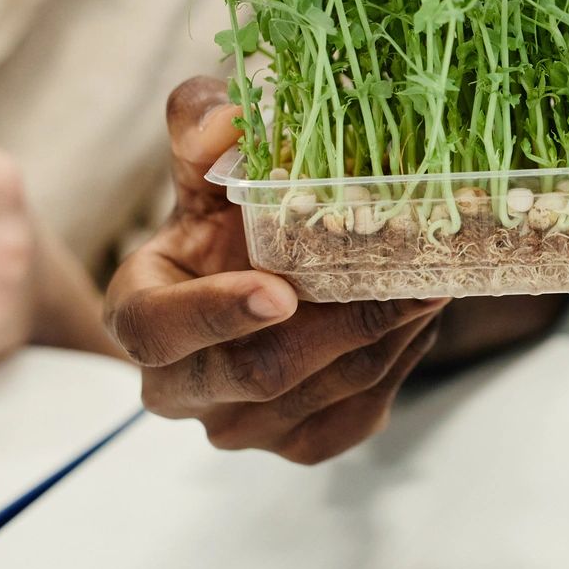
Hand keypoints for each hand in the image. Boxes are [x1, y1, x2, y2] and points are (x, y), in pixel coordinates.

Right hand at [103, 77, 449, 464]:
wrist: (254, 279)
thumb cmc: (221, 220)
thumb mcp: (203, 163)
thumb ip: (198, 126)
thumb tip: (228, 123)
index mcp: (138, 317)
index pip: (159, 332)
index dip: (217, 315)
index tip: (279, 290)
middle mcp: (180, 391)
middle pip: (261, 373)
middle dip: (342, 322)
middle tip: (407, 274)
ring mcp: (239, 428)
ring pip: (326, 390)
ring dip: (386, 335)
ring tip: (431, 279)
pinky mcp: (299, 445)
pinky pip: (360, 413)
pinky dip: (399, 363)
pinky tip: (418, 316)